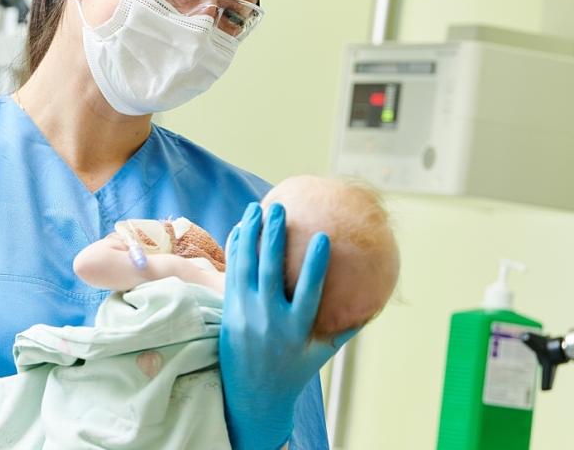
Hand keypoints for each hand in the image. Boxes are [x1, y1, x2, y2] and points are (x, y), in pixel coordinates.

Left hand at [219, 202, 357, 449]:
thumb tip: (375, 303)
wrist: (252, 396)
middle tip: (279, 208)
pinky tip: (240, 228)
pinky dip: (236, 251)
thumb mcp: (321, 353)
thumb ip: (345, 327)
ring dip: (250, 235)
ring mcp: (245, 314)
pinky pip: (232, 275)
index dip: (315, 264)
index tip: (323, 236)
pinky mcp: (230, 311)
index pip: (308, 291)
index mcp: (295, 329)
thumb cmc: (293, 371)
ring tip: (255, 207)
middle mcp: (268, 319)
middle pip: (269, 271)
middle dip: (273, 237)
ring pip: (246, 268)